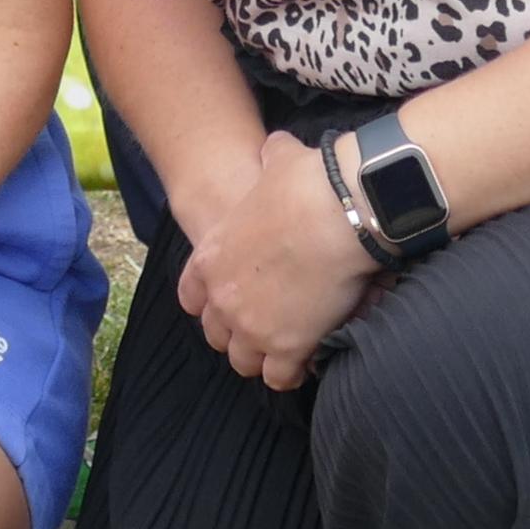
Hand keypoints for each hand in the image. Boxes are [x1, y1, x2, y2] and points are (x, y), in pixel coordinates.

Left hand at [172, 134, 378, 391]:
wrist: (338, 214)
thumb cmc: (306, 184)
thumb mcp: (277, 163)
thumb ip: (269, 161)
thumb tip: (277, 149)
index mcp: (211, 257)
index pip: (191, 296)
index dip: (210, 300)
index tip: (231, 299)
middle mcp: (224, 298)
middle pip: (217, 335)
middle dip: (238, 332)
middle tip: (266, 323)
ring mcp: (253, 328)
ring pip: (245, 363)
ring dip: (263, 356)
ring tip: (287, 346)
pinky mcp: (288, 348)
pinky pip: (281, 378)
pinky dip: (293, 373)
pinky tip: (309, 357)